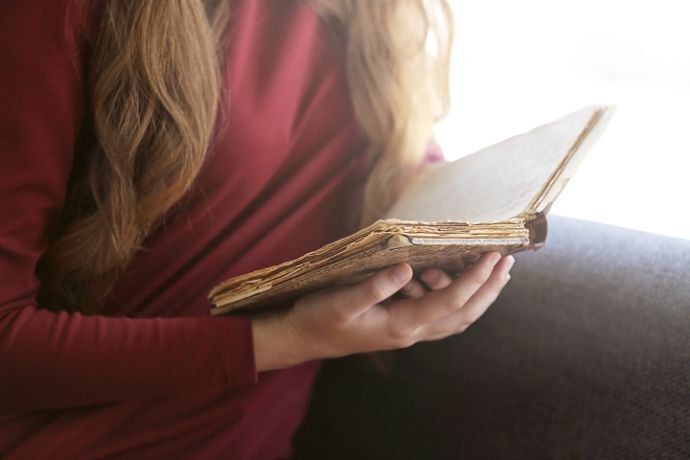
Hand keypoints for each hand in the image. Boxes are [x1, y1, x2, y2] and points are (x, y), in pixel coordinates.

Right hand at [252, 252, 513, 370]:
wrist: (303, 338)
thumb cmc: (319, 317)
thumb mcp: (342, 300)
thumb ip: (375, 286)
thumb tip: (406, 268)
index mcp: (400, 325)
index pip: (449, 302)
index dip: (474, 279)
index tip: (492, 256)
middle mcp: (411, 332)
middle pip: (463, 314)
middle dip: (488, 289)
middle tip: (506, 262)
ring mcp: (408, 332)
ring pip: (457, 319)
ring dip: (480, 297)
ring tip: (495, 272)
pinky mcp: (402, 326)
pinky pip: (442, 317)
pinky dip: (461, 302)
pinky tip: (462, 285)